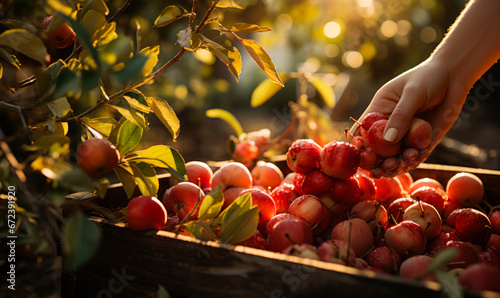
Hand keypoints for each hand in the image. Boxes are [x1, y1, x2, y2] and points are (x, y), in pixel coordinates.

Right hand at [351, 58, 468, 176]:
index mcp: (378, 112)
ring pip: (394, 157)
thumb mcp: (412, 93)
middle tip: (379, 170)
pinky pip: (414, 156)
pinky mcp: (422, 142)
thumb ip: (400, 116)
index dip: (359, 146)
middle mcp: (389, 126)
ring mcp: (405, 135)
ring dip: (395, 165)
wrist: (454, 77)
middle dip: (376, 162)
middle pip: (376, 150)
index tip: (363, 155)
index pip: (362, 132)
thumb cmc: (428, 78)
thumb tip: (388, 140)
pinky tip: (416, 157)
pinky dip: (414, 161)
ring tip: (400, 164)